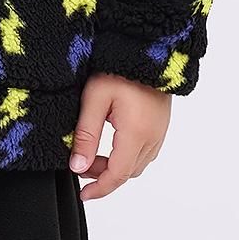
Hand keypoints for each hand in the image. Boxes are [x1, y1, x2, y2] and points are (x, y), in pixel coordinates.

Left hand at [69, 73, 170, 199]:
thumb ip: (86, 134)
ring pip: (137, 163)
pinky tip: (110, 142)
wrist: (148, 45)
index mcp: (136, 134)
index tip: (84, 194)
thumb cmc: (119, 66)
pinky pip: (145, 150)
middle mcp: (152, 137)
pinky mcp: (161, 123)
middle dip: (104, 175)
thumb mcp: (95, 98)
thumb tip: (77, 168)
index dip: (100, 188)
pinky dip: (126, 155)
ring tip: (91, 153)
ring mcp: (160, 130)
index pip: (118, 175)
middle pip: (128, 171)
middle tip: (80, 166)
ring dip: (115, 165)